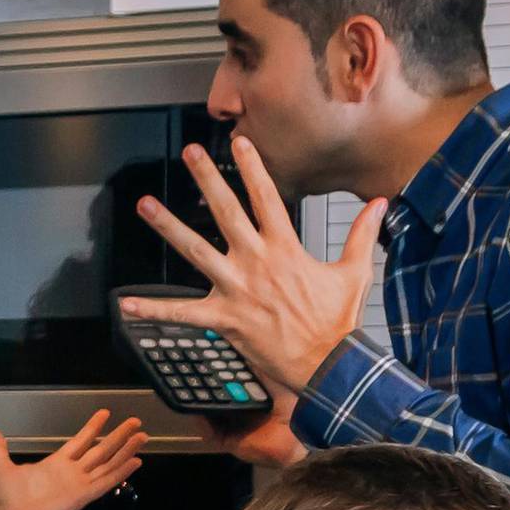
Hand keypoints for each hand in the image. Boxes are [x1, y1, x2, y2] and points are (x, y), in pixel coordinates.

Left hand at [0, 409, 146, 509]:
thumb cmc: (6, 500)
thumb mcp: (1, 466)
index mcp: (56, 464)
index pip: (81, 441)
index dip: (93, 427)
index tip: (105, 414)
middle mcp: (71, 473)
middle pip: (101, 450)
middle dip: (119, 436)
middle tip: (134, 423)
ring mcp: (79, 484)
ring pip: (108, 463)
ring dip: (126, 451)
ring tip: (141, 437)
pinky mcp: (82, 496)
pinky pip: (106, 482)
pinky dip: (121, 472)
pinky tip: (135, 462)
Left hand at [121, 137, 386, 392]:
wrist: (328, 366)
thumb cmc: (338, 324)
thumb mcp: (354, 273)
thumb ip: (362, 235)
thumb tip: (381, 204)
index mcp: (286, 249)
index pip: (266, 197)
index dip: (252, 167)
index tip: (237, 144)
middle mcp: (257, 263)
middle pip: (226, 212)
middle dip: (206, 180)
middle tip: (189, 154)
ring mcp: (237, 289)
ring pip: (196, 251)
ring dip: (169, 228)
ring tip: (146, 206)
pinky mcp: (224, 319)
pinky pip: (183, 314)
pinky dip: (155, 310)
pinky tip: (128, 305)